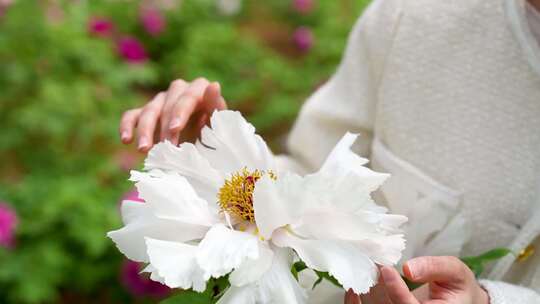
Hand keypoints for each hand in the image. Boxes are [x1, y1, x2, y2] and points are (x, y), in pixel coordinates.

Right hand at [119, 77, 226, 151]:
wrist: (203, 146)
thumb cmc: (214, 133)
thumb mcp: (218, 124)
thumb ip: (215, 107)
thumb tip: (214, 84)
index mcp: (198, 90)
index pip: (188, 97)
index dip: (180, 112)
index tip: (174, 129)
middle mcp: (178, 90)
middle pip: (167, 104)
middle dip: (165, 128)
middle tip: (166, 147)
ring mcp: (160, 100)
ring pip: (149, 110)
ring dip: (145, 130)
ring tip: (144, 149)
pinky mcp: (145, 112)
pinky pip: (131, 115)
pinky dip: (127, 126)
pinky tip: (126, 140)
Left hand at [344, 256, 489, 303]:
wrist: (459, 301)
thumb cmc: (458, 287)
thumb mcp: (455, 272)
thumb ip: (435, 267)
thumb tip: (408, 268)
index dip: (396, 289)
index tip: (386, 269)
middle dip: (375, 286)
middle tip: (369, 261)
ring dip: (365, 289)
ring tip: (363, 265)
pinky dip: (355, 299)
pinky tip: (357, 282)